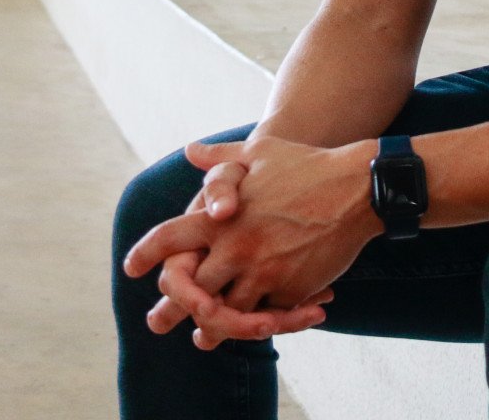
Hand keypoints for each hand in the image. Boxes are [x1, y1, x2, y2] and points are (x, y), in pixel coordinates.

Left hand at [125, 136, 380, 346]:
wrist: (356, 189)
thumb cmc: (306, 165)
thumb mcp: (259, 152)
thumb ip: (221, 158)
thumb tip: (191, 150)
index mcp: (220, 216)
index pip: (169, 238)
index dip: (147, 254)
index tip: (131, 268)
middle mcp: (235, 247)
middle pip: (190, 287)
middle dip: (172, 308)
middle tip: (158, 322)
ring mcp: (262, 272)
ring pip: (225, 311)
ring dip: (212, 327)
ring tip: (203, 339)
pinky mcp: (289, 290)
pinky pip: (264, 315)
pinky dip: (255, 322)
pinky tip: (250, 327)